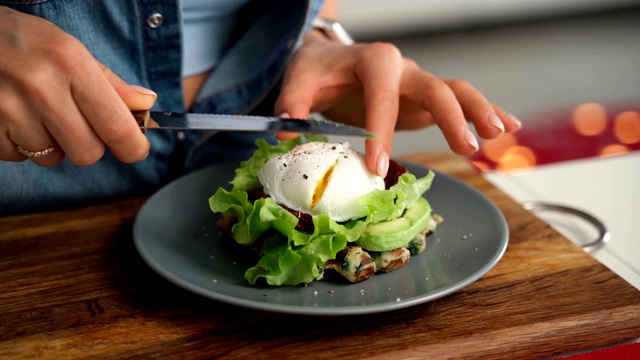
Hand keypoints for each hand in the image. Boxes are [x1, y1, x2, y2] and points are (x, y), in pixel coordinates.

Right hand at [0, 6, 156, 166]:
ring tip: (39, 113)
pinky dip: (22, 144)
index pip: (116, 126)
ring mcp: (10, 110)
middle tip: (77, 123)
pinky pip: (20, 157)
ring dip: (52, 144)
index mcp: (71, 65)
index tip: (135, 150)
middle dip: (89, 144)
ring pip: (53, 158)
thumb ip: (111, 83)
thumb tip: (147, 104)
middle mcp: (42, 88)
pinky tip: (16, 118)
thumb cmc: (24, 42)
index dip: (132, 147)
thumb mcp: (70, 50)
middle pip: (87, 152)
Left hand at [275, 29, 520, 176]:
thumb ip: (292, 104)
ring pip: (456, 92)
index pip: (381, 94)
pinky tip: (509, 128)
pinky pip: (460, 103)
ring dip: (480, 112)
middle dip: (452, 117)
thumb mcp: (299, 80)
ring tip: (498, 136)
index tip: (376, 167)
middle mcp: (403, 69)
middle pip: (436, 88)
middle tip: (466, 148)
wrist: (330, 60)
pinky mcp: (424, 99)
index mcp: (373, 60)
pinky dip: (486, 112)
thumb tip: (285, 137)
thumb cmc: (318, 71)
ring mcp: (418, 83)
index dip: (380, 130)